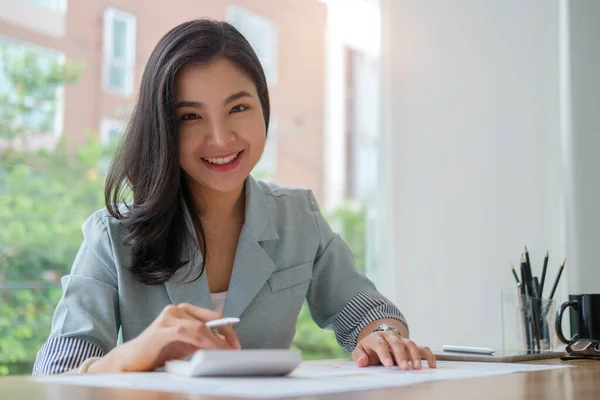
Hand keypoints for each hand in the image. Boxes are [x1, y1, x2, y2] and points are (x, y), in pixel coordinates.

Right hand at [91, 303, 240, 372]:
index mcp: (184, 311)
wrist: (130, 360)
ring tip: (225, 352)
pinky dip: (202, 341)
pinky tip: (209, 350)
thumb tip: (223, 342)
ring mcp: (168, 318)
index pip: (212, 316)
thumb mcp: (185, 344)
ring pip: (200, 326)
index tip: (235, 343)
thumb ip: (201, 339)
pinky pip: (188, 333)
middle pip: (210, 319)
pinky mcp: (161, 330)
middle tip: (234, 348)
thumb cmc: (157, 351)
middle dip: (226, 334)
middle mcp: (176, 310)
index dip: (227, 329)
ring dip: (216, 341)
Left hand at [352, 331, 435, 369]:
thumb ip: (359, 356)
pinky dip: (428, 355)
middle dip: (401, 355)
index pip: (380, 343)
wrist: (377, 341)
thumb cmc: (369, 349)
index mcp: (377, 338)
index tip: (388, 364)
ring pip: (410, 344)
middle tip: (404, 367)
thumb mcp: (360, 351)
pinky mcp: (411, 346)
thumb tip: (362, 362)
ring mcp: (402, 340)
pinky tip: (431, 364)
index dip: (384, 353)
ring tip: (416, 368)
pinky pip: (422, 348)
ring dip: (414, 355)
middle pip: (397, 343)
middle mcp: (391, 337)